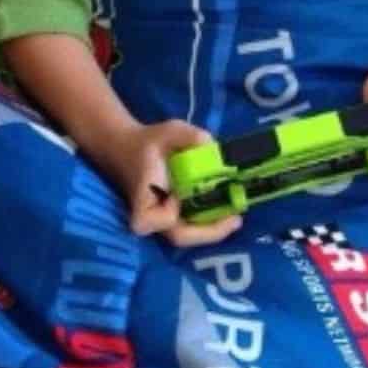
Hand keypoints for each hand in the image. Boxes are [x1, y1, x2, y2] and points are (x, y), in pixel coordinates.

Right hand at [99, 119, 241, 246]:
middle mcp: (150, 215)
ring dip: (214, 228)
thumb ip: (189, 136)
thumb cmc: (149, 141)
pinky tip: (229, 210)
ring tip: (236, 215)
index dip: (166, 216)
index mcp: (143, 196)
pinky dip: (211, 222)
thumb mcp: (169, 131)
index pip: (149, 220)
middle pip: (178, 236)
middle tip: (236, 219)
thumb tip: (210, 146)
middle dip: (210, 231)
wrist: (130, 148)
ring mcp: (161, 220)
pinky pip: (193, 227)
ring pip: (189, 235)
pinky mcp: (172, 218)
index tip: (177, 197)